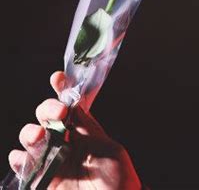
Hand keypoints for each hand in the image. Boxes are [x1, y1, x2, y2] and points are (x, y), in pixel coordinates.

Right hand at [8, 71, 141, 189]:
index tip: (58, 78)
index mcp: (84, 130)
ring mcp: (52, 160)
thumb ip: (90, 131)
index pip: (71, 104)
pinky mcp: (41, 181)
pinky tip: (23, 156)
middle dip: (48, 109)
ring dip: (30, 132)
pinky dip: (19, 159)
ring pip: (31, 137)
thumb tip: (75, 110)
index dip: (62, 88)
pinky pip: (23, 166)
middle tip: (60, 113)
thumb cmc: (118, 181)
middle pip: (47, 116)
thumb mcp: (110, 151)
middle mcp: (65, 141)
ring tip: (40, 135)